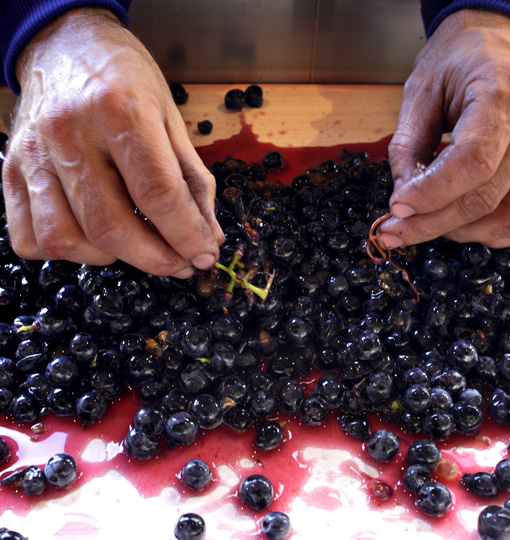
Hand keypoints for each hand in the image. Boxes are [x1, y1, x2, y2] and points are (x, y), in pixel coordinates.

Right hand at [3, 8, 223, 277]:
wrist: (63, 43)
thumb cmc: (124, 78)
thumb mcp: (170, 117)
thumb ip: (192, 180)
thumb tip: (208, 237)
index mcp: (118, 111)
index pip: (157, 194)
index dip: (187, 235)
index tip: (205, 255)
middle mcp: (69, 133)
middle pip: (111, 226)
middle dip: (155, 259)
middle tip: (180, 264)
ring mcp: (32, 156)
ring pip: (67, 239)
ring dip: (112, 257)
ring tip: (138, 246)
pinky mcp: (10, 172)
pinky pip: (30, 237)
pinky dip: (68, 252)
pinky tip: (95, 238)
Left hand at [380, 10, 509, 248]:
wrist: (501, 42)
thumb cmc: (460, 58)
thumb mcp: (420, 89)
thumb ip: (408, 146)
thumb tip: (402, 201)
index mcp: (504, 96)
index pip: (472, 161)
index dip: (430, 193)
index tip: (396, 207)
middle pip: (484, 199)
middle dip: (430, 223)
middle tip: (392, 231)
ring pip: (509, 218)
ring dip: (460, 232)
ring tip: (425, 223)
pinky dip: (494, 232)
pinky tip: (463, 225)